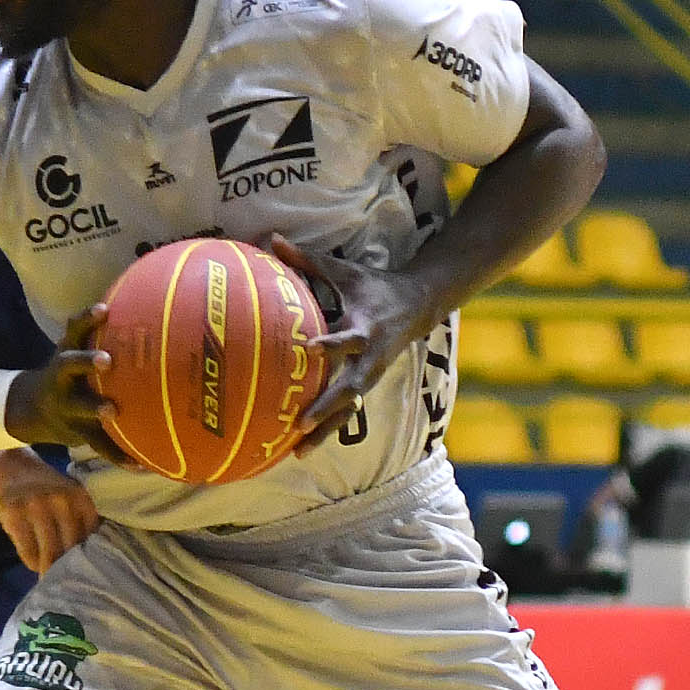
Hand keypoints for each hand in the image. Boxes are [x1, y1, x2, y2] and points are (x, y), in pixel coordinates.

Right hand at [0, 450, 98, 572]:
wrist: (13, 470)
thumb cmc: (48, 493)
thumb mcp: (71, 499)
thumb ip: (82, 523)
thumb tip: (90, 561)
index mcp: (80, 498)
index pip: (90, 537)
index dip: (88, 556)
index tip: (86, 570)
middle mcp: (60, 501)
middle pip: (70, 547)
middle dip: (68, 567)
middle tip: (68, 581)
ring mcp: (35, 507)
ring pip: (49, 552)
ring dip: (49, 569)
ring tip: (50, 577)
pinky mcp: (14, 515)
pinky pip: (28, 551)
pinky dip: (32, 562)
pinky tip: (34, 563)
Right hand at [2, 304, 130, 463]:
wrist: (31, 410)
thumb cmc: (70, 376)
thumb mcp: (77, 355)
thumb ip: (108, 342)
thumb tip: (160, 319)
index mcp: (66, 356)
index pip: (73, 331)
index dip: (85, 320)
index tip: (103, 309)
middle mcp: (62, 379)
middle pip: (68, 366)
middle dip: (86, 362)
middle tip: (107, 360)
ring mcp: (65, 406)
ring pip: (79, 407)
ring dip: (95, 408)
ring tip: (113, 412)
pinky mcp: (74, 432)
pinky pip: (98, 445)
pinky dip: (118, 455)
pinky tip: (140, 465)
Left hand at [268, 235, 433, 450]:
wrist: (418, 306)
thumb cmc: (374, 286)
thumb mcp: (345, 271)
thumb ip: (308, 259)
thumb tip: (271, 238)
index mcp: (364, 328)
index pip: (347, 339)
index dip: (332, 344)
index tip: (310, 348)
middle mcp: (369, 358)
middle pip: (349, 388)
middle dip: (326, 405)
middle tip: (301, 422)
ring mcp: (369, 375)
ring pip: (348, 409)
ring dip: (325, 430)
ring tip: (299, 450)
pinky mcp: (366, 385)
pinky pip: (346, 412)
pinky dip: (327, 430)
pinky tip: (301, 448)